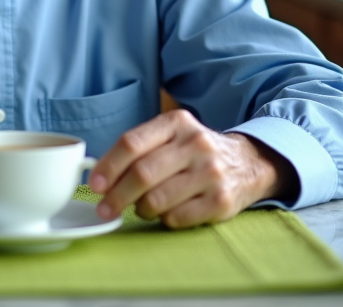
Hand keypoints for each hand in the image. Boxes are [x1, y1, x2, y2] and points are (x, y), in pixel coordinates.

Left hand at [88, 110, 295, 227]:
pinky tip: (166, 213)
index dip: (108, 166)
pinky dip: (163, 220)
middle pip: (142, 174)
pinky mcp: (221, 201)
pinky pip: (177, 218)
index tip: (94, 185)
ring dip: (140, 209)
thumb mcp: (172, 135)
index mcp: (177, 123)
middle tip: (104, 209)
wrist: (248, 163)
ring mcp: (211, 173)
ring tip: (141, 208)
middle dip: (117, 196)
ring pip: (157, 199)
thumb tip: (100, 176)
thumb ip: (139, 148)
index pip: (132, 143)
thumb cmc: (195, 152)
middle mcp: (196, 144)